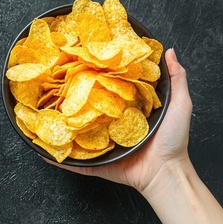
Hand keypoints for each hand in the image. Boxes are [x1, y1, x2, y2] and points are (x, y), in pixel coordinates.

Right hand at [43, 48, 192, 192]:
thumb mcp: (180, 104)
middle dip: (71, 102)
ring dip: (60, 127)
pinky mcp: (95, 163)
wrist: (166, 173)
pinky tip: (42, 150)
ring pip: (75, 134)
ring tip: (43, 115)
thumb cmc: (173, 141)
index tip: (81, 64)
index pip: (106, 91)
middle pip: (87, 111)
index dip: (94, 79)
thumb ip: (176, 78)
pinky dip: (57, 158)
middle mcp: (110, 126)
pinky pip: (73, 161)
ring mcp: (100, 145)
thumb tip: (169, 51)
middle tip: (54, 87)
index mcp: (126, 111)